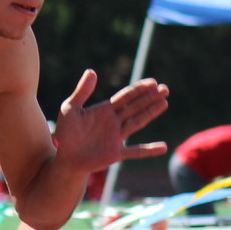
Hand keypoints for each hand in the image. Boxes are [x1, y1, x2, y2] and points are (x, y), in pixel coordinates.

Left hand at [52, 70, 169, 173]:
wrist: (65, 158)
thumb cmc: (65, 133)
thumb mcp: (69, 109)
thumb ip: (81, 92)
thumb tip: (91, 71)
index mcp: (104, 110)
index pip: (125, 97)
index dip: (139, 89)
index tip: (153, 82)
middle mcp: (114, 122)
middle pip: (135, 107)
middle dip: (150, 97)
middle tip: (165, 88)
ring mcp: (117, 137)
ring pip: (138, 122)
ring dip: (151, 113)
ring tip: (164, 103)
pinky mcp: (116, 153)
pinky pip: (136, 151)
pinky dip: (149, 150)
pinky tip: (163, 147)